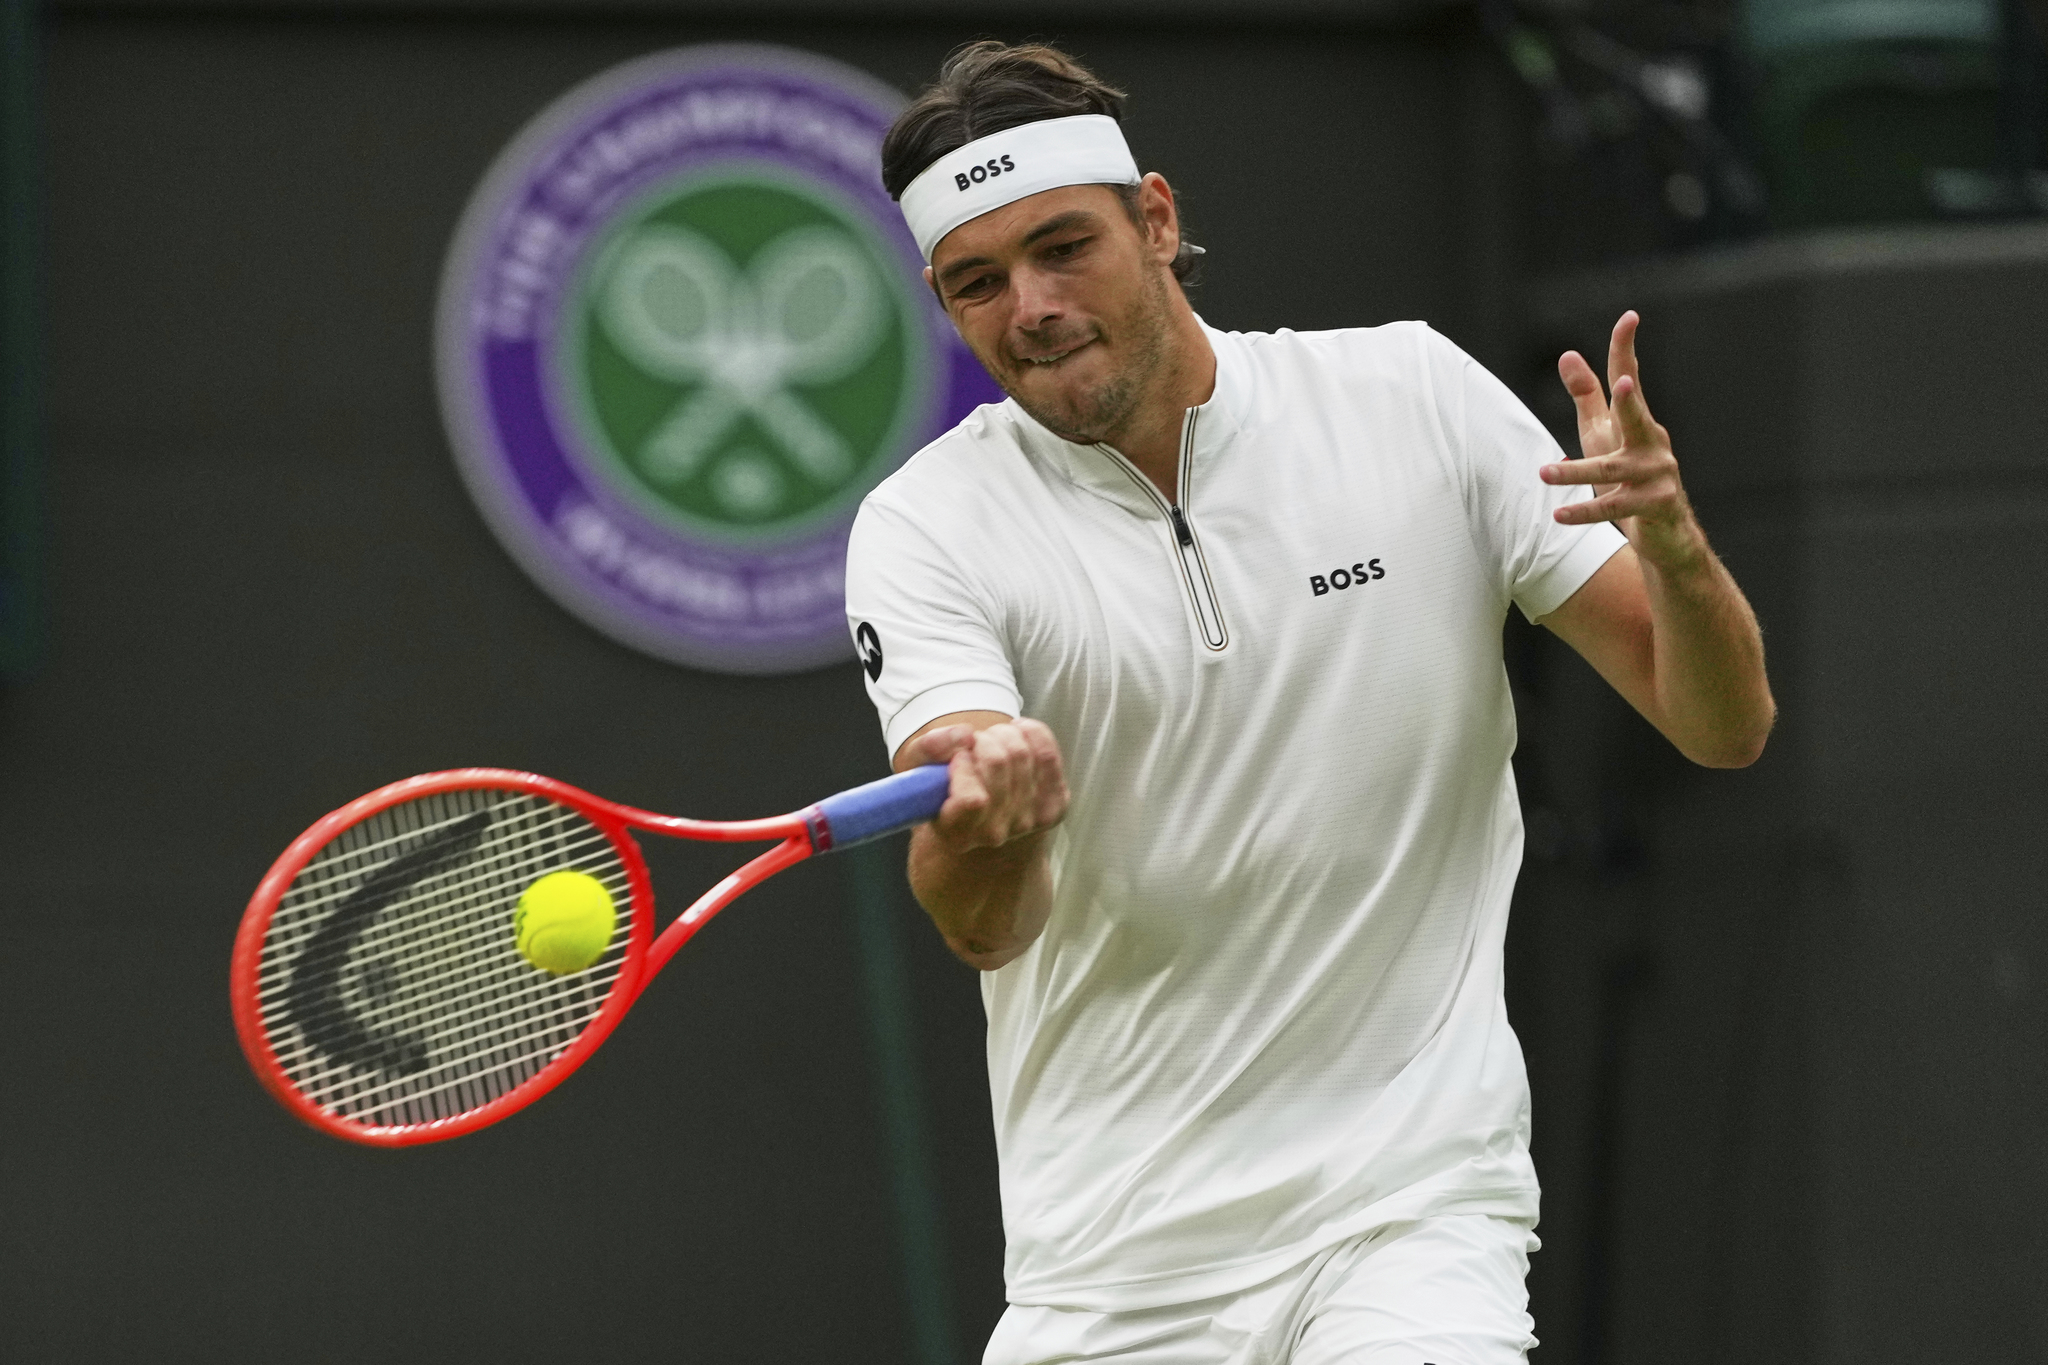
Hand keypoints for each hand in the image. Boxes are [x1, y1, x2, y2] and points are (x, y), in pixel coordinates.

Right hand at [899, 718, 1068, 850]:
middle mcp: (994, 834)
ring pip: (1021, 752)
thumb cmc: (945, 792)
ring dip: (1002, 735)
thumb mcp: (918, 772)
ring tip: (990, 744)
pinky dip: (1030, 733)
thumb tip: (963, 735)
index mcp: (956, 834)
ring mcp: (1028, 822)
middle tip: (972, 746)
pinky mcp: (1054, 807)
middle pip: (998, 762)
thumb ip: (927, 750)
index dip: (963, 767)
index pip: (973, 799)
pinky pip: (1047, 753)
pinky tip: (1016, 737)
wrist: (983, 818)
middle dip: (981, 740)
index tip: (957, 759)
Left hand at [1544, 311, 1704, 570]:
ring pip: (1612, 470)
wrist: (1665, 535)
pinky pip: (1615, 508)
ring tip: (1544, 473)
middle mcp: (1652, 443)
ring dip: (1575, 472)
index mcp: (1638, 421)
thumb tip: (1568, 353)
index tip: (1629, 318)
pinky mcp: (1655, 506)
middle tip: (1621, 383)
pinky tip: (1559, 513)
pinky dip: (1586, 511)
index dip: (1626, 348)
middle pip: (1637, 416)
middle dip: (1629, 400)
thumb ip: (1586, 397)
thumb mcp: (1602, 434)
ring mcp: (1658, 475)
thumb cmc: (1628, 477)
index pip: (1629, 379)